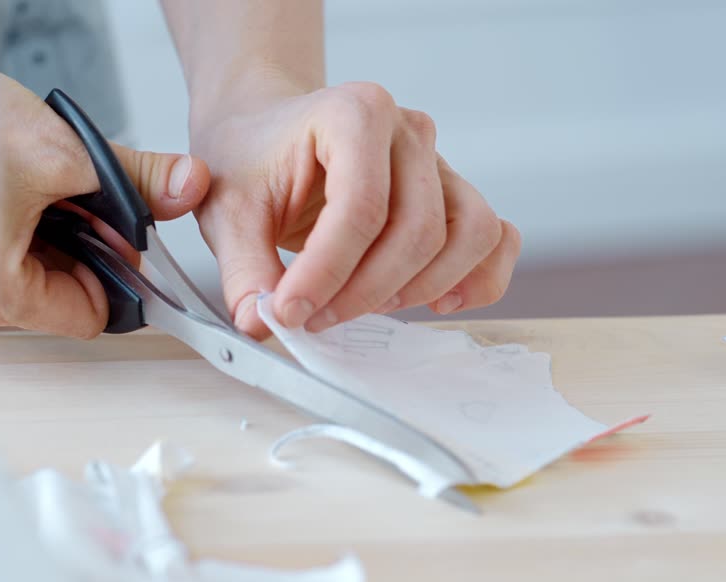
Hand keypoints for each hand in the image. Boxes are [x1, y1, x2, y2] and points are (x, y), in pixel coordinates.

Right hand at [0, 67, 210, 338]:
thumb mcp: (64, 151)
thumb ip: (139, 181)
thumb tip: (186, 187)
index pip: (88, 316)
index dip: (115, 268)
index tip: (118, 233)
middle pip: (52, 294)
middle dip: (75, 244)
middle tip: (66, 192)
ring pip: (18, 272)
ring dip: (37, 231)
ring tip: (22, 182)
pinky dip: (2, 222)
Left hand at [189, 78, 520, 337]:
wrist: (267, 130)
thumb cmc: (252, 159)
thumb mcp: (228, 210)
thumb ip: (243, 268)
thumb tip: (262, 323)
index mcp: (354, 113)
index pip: (361, 209)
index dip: (328, 273)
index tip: (290, 312)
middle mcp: (408, 132)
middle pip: (419, 231)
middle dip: (367, 292)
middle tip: (316, 318)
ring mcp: (439, 162)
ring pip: (470, 236)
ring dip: (422, 288)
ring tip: (367, 306)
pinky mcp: (454, 194)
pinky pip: (496, 238)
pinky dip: (478, 277)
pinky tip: (436, 303)